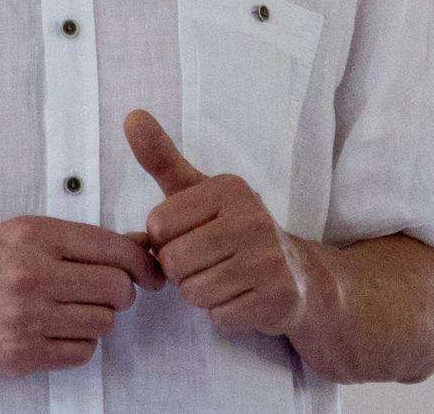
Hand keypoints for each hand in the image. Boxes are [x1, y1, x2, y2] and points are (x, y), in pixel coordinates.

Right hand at [0, 215, 154, 378]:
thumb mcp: (17, 233)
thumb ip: (74, 240)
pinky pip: (82, 353)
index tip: (150, 271)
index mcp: (33, 237)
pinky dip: (79, 343)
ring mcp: (27, 318)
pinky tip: (56, 329)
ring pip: (103, 323)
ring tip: (69, 309)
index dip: (140, 262)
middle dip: (119, 292)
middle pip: (116, 289)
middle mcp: (32, 275)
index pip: (111, 248)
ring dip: (96, 318)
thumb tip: (136, 247)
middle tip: (103, 291)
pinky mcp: (24, 354)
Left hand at [124, 108, 312, 336]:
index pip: (157, 226)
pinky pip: (219, 317)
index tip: (191, 235)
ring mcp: (269, 260)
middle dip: (182, 270)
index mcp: (228, 189)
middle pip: (173, 262)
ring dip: (202, 293)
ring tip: (226, 278)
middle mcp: (252, 219)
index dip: (166, 240)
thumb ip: (162, 158)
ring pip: (194, 292)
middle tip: (209, 262)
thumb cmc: (235, 231)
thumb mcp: (198, 192)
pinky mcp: (277, 299)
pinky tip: (243, 297)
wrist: (301, 278)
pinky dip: (223, 314)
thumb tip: (131, 116)